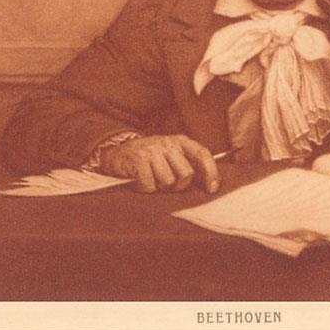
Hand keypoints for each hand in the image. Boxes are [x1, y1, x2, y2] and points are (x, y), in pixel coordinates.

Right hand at [99, 134, 220, 193]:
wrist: (117, 151)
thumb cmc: (149, 158)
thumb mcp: (170, 154)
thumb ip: (187, 163)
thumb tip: (210, 183)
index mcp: (179, 141)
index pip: (202, 154)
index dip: (211, 172)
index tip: (211, 189)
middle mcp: (167, 143)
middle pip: (186, 174)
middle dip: (178, 185)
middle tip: (165, 182)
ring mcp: (152, 150)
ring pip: (168, 182)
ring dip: (159, 186)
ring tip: (151, 178)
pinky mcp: (139, 159)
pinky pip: (150, 185)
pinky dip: (145, 188)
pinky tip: (140, 180)